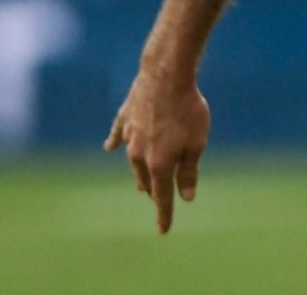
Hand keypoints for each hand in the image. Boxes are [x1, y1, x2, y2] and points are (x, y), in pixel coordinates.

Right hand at [104, 72, 210, 233]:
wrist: (165, 76)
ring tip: (140, 185)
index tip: (163, 230)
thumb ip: (189, 171)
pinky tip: (109, 147)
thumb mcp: (197, 142)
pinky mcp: (125, 118)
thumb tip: (186, 197)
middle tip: (158, 199)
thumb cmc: (187, 109)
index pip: (162, 196)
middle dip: (153, 191)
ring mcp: (129, 135)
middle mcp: (139, 154)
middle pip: (146, 179)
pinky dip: (116, 142)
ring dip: (139, 173)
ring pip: (133, 161)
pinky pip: (118, 134)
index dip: (164, 214)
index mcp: (159, 163)